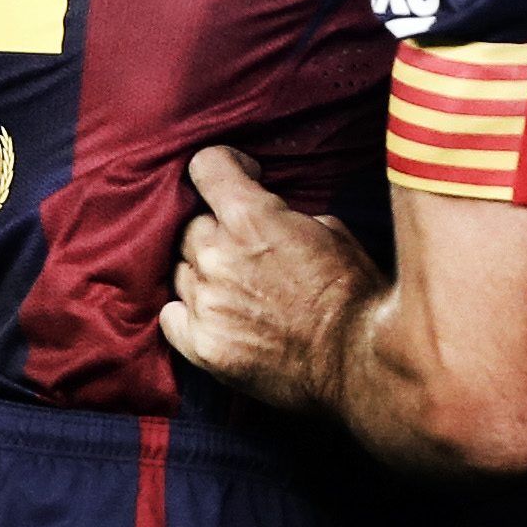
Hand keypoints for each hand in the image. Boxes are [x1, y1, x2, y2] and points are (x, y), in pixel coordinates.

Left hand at [160, 145, 376, 410]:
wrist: (355, 360)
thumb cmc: (352, 292)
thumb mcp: (331, 229)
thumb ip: (283, 216)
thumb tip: (268, 216)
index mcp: (253, 218)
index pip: (206, 166)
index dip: (226, 166)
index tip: (240, 177)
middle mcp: (218, 256)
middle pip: (191, 226)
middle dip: (218, 230)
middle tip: (246, 247)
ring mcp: (205, 303)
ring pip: (181, 270)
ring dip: (204, 272)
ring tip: (238, 287)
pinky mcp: (201, 346)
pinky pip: (171, 315)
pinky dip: (188, 311)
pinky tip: (216, 314)